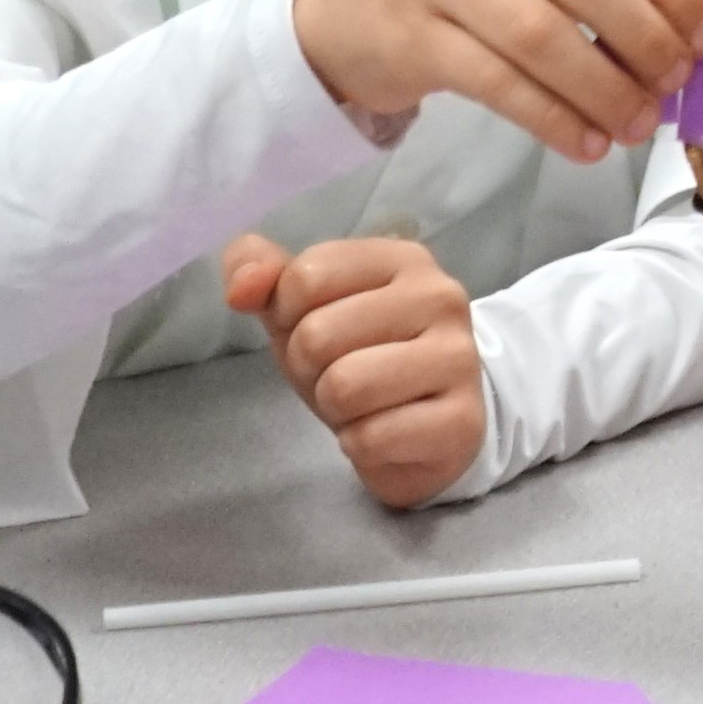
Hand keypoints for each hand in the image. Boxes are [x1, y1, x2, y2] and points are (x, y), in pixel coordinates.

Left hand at [226, 232, 488, 508]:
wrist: (429, 427)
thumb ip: (263, 275)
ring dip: (336, 409)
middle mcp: (442, 298)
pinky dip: (360, 444)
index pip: (305, 276)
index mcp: (405, 259)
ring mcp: (460, 358)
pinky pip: (371, 437)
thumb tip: (240, 288)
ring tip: (363, 404)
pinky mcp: (462, 420)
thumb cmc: (361, 356)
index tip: (322, 332)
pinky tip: (385, 434)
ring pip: (344, 386)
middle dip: (311, 369)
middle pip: (318, 335)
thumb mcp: (305, 309)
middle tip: (341, 376)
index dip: (290, 316)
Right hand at [294, 0, 702, 164]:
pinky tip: (585, 144)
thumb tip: (689, 32)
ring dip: (604, 89)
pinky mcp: (410, 34)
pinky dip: (553, 118)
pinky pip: (499, 82)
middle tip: (675, 85)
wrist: (343, 6)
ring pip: (543, 35)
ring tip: (636, 126)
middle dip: (647, 40)